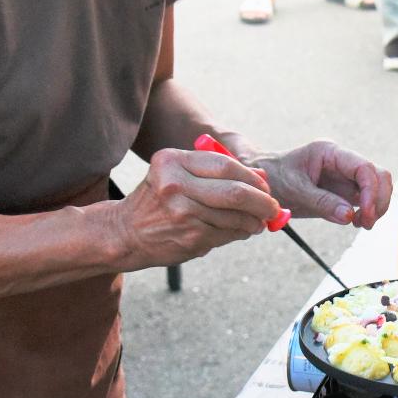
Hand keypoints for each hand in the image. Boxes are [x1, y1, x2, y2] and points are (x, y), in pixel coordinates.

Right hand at [114, 148, 278, 268]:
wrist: (124, 233)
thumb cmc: (158, 201)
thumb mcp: (176, 175)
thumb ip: (213, 173)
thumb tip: (260, 176)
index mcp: (172, 162)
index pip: (226, 165)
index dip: (252, 177)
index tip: (265, 185)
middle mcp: (175, 185)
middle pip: (236, 191)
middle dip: (262, 201)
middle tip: (272, 207)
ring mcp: (183, 212)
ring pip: (236, 216)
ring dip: (253, 221)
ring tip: (256, 222)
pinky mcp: (190, 236)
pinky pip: (227, 233)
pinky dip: (240, 233)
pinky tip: (240, 231)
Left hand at [252, 139, 392, 227]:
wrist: (261, 181)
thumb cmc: (273, 178)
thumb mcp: (294, 190)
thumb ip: (321, 202)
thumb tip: (349, 216)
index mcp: (330, 152)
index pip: (364, 167)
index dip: (371, 191)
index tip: (364, 214)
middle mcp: (342, 161)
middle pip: (378, 175)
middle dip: (378, 200)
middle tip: (365, 223)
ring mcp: (344, 176)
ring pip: (376, 187)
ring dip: (375, 207)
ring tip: (361, 224)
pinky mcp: (343, 190)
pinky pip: (365, 199)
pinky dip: (367, 212)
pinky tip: (356, 222)